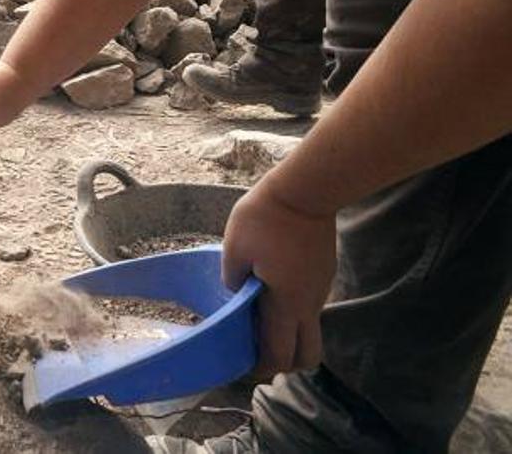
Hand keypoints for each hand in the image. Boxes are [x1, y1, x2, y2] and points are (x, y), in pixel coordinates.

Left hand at [221, 178, 337, 376]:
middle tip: (259, 351)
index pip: (280, 354)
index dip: (263, 367)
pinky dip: (295, 312)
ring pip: (311, 330)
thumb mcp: (235, 248)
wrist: (306, 190)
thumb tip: (237, 296)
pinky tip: (274, 291)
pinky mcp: (325, 274)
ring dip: (290, 335)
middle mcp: (309, 304)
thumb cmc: (265, 217)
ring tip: (261, 318)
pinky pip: (311, 306)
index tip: (244, 365)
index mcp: (286, 303)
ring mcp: (321, 289)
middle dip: (285, 362)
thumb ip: (233, 280)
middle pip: (308, 356)